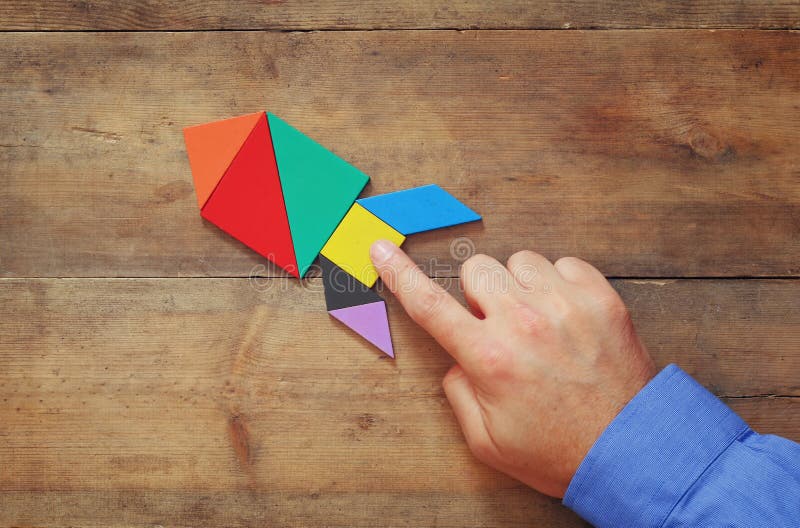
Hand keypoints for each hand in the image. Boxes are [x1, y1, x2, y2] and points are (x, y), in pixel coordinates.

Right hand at [370, 240, 656, 497]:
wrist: (631, 451)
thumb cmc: (557, 451)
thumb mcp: (487, 441)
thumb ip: (458, 392)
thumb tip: (457, 357)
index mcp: (489, 358)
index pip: (429, 305)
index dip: (399, 274)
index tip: (383, 249)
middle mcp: (524, 322)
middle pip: (477, 269)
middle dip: (479, 294)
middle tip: (498, 325)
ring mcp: (565, 305)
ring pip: (520, 260)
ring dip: (519, 286)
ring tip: (538, 321)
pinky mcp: (601, 298)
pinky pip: (564, 263)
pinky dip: (559, 283)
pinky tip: (565, 315)